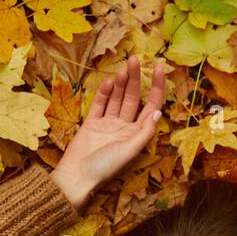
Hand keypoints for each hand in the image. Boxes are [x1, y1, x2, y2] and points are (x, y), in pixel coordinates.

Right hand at [51, 55, 166, 210]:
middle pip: (133, 98)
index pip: (151, 106)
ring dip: (121, 83)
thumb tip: (158, 112)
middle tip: (134, 60)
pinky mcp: (92, 123)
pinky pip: (100, 104)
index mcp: (137, 134)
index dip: (156, 88)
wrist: (77, 175)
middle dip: (135, 79)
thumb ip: (144, 132)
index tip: (158, 68)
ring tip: (122, 69)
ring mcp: (108, 124)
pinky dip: (104, 93)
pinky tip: (110, 82)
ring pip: (117, 98)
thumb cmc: (105, 167)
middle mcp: (124, 127)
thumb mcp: (130, 150)